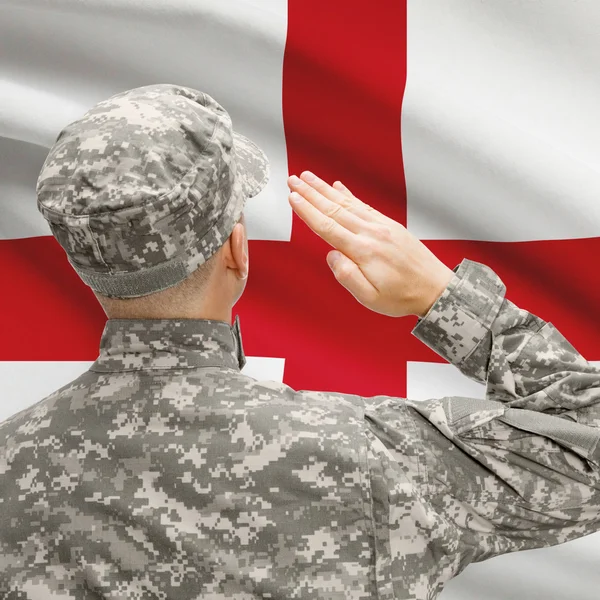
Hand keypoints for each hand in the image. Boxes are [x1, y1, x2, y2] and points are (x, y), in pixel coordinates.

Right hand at [287, 171, 454, 317]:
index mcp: (363, 251)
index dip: (307, 211)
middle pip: (334, 209)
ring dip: (325, 189)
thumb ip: (347, 276)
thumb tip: (331, 255)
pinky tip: (338, 187)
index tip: (293, 197)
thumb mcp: (370, 298)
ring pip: (347, 203)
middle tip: (293, 179)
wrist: (435, 288)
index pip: (328, 227)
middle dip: (311, 193)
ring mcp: (382, 226)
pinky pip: (364, 205)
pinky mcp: (390, 225)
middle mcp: (371, 233)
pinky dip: (349, 195)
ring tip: (309, 177)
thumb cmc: (402, 296)